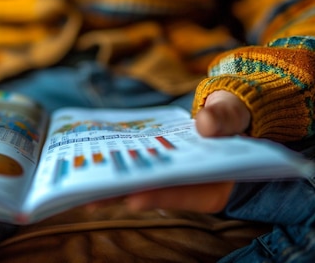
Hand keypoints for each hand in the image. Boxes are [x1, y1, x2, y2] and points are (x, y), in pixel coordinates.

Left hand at [87, 90, 249, 213]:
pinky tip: (91, 164)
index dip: (162, 197)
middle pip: (156, 195)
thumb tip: (206, 124)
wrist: (221, 116)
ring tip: (82, 186)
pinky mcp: (155, 170)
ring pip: (139, 187)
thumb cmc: (231, 118)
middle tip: (93, 198)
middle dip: (124, 195)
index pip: (189, 196)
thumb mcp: (232, 115)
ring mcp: (170, 181)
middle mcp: (189, 190)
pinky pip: (133, 170)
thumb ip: (223, 118)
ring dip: (112, 185)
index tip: (134, 198)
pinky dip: (115, 166)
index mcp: (215, 186)